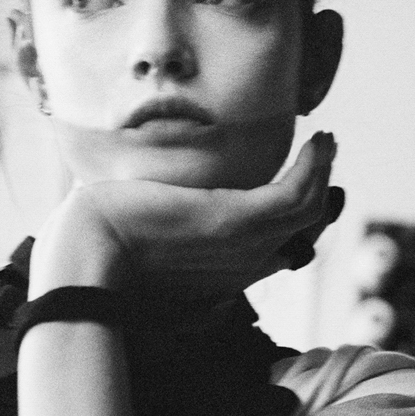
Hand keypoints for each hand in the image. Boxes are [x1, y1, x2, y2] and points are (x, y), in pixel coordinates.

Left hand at [32, 133, 345, 298]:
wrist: (89, 256)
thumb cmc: (100, 249)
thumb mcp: (139, 236)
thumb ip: (160, 228)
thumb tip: (151, 201)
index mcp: (225, 275)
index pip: (282, 250)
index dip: (300, 221)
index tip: (306, 185)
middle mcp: (245, 264)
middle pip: (305, 233)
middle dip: (321, 195)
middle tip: (324, 156)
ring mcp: (248, 245)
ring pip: (310, 212)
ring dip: (323, 172)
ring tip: (325, 142)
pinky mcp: (241, 222)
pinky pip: (299, 196)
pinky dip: (315, 167)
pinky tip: (317, 140)